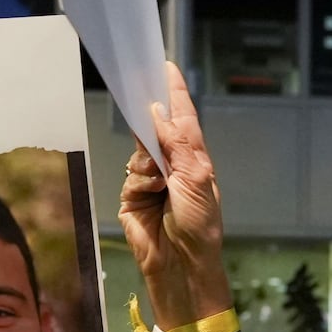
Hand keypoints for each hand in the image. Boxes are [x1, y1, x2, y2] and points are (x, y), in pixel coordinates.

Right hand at [118, 62, 229, 330]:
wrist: (184, 263)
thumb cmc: (200, 224)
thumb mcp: (196, 178)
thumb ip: (177, 143)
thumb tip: (158, 112)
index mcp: (193, 160)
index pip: (182, 120)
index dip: (175, 94)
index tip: (166, 68)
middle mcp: (172, 166)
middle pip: (155, 130)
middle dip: (151, 116)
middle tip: (143, 91)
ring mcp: (150, 181)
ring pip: (139, 152)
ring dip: (148, 161)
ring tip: (160, 180)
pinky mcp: (132, 198)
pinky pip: (131, 176)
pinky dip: (140, 181)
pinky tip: (151, 193)